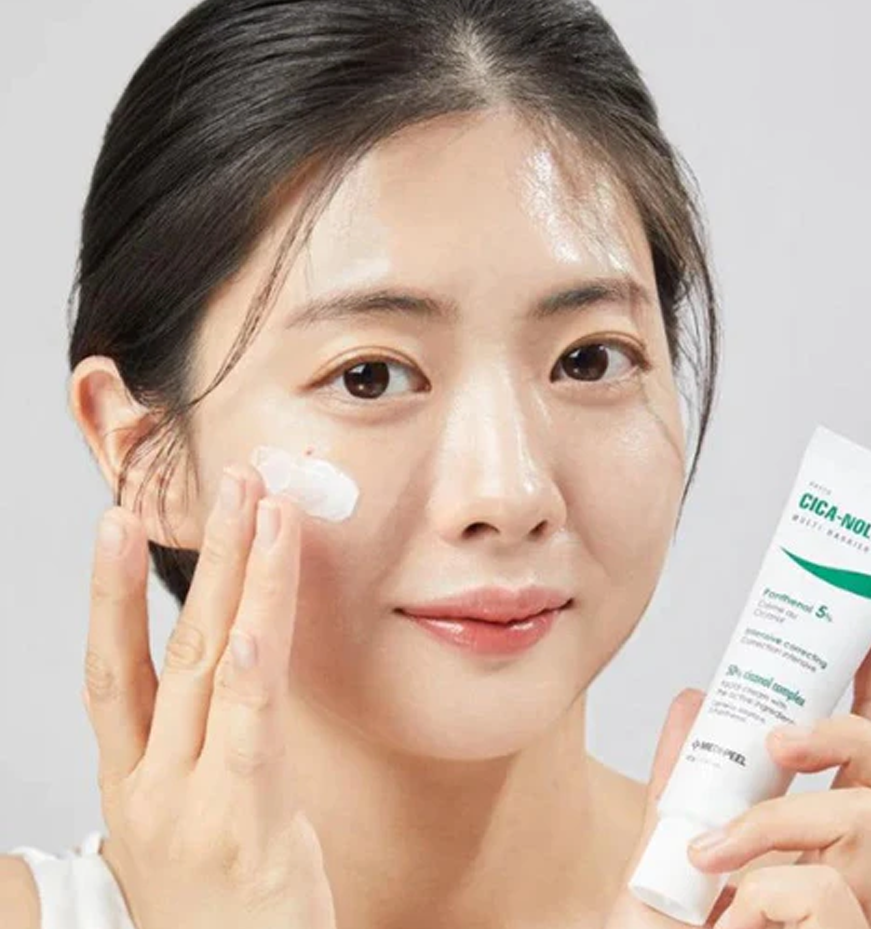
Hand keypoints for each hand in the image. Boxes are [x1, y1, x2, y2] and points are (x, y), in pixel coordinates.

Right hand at [82, 463, 336, 928]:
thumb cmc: (217, 899)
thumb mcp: (187, 811)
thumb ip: (201, 736)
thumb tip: (236, 652)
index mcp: (133, 775)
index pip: (115, 667)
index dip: (112, 591)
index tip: (123, 520)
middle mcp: (151, 781)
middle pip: (175, 646)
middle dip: (202, 557)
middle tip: (229, 480)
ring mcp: (193, 802)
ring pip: (213, 669)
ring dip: (238, 581)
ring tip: (260, 509)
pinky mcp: (247, 826)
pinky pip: (250, 737)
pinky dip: (254, 676)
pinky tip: (260, 627)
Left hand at [605, 613, 870, 927]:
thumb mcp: (670, 851)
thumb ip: (685, 779)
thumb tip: (695, 697)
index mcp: (832, 849)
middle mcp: (869, 882)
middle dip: (849, 731)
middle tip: (776, 738)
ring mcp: (869, 921)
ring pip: (858, 822)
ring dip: (768, 824)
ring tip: (708, 860)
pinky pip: (825, 893)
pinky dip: (761, 891)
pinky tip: (728, 921)